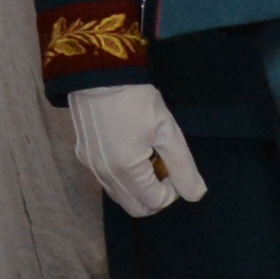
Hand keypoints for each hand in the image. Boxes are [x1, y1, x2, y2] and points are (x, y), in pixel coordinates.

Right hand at [62, 80, 203, 219]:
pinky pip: (106, 180)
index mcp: (127, 172)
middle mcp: (105, 176)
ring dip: (138, 187)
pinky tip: (128, 149)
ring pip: (119, 195)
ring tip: (147, 155)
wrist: (97, 71)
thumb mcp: (167, 131)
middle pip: (135, 207)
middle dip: (154, 194)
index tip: (174, 165)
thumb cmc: (136, 99)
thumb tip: (196, 194)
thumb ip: (183, 167)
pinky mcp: (83, 155)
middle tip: (163, 166)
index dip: (173, 190)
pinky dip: (122, 177)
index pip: (156, 202)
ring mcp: (91, 167)